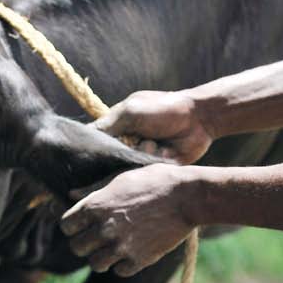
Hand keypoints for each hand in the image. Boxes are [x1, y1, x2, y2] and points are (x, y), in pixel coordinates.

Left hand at [60, 163, 197, 275]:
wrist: (187, 196)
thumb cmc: (154, 180)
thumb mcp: (120, 178)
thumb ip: (93, 189)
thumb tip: (70, 196)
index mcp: (96, 205)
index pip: (66, 226)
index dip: (72, 225)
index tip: (81, 224)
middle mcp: (104, 228)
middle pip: (76, 248)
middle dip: (84, 242)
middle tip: (96, 236)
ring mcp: (121, 246)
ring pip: (95, 264)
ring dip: (101, 256)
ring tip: (113, 245)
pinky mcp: (139, 260)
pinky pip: (119, 271)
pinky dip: (123, 263)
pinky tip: (132, 250)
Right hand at [93, 90, 212, 164]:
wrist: (199, 119)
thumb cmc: (163, 109)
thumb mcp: (131, 112)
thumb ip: (108, 125)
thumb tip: (84, 137)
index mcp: (119, 128)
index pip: (98, 143)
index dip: (95, 151)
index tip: (92, 156)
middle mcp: (128, 143)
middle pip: (112, 160)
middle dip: (123, 155)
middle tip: (137, 144)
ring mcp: (143, 156)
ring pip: (131, 168)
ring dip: (143, 154)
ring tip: (156, 143)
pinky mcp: (157, 167)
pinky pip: (148, 173)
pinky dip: (156, 162)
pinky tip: (167, 151)